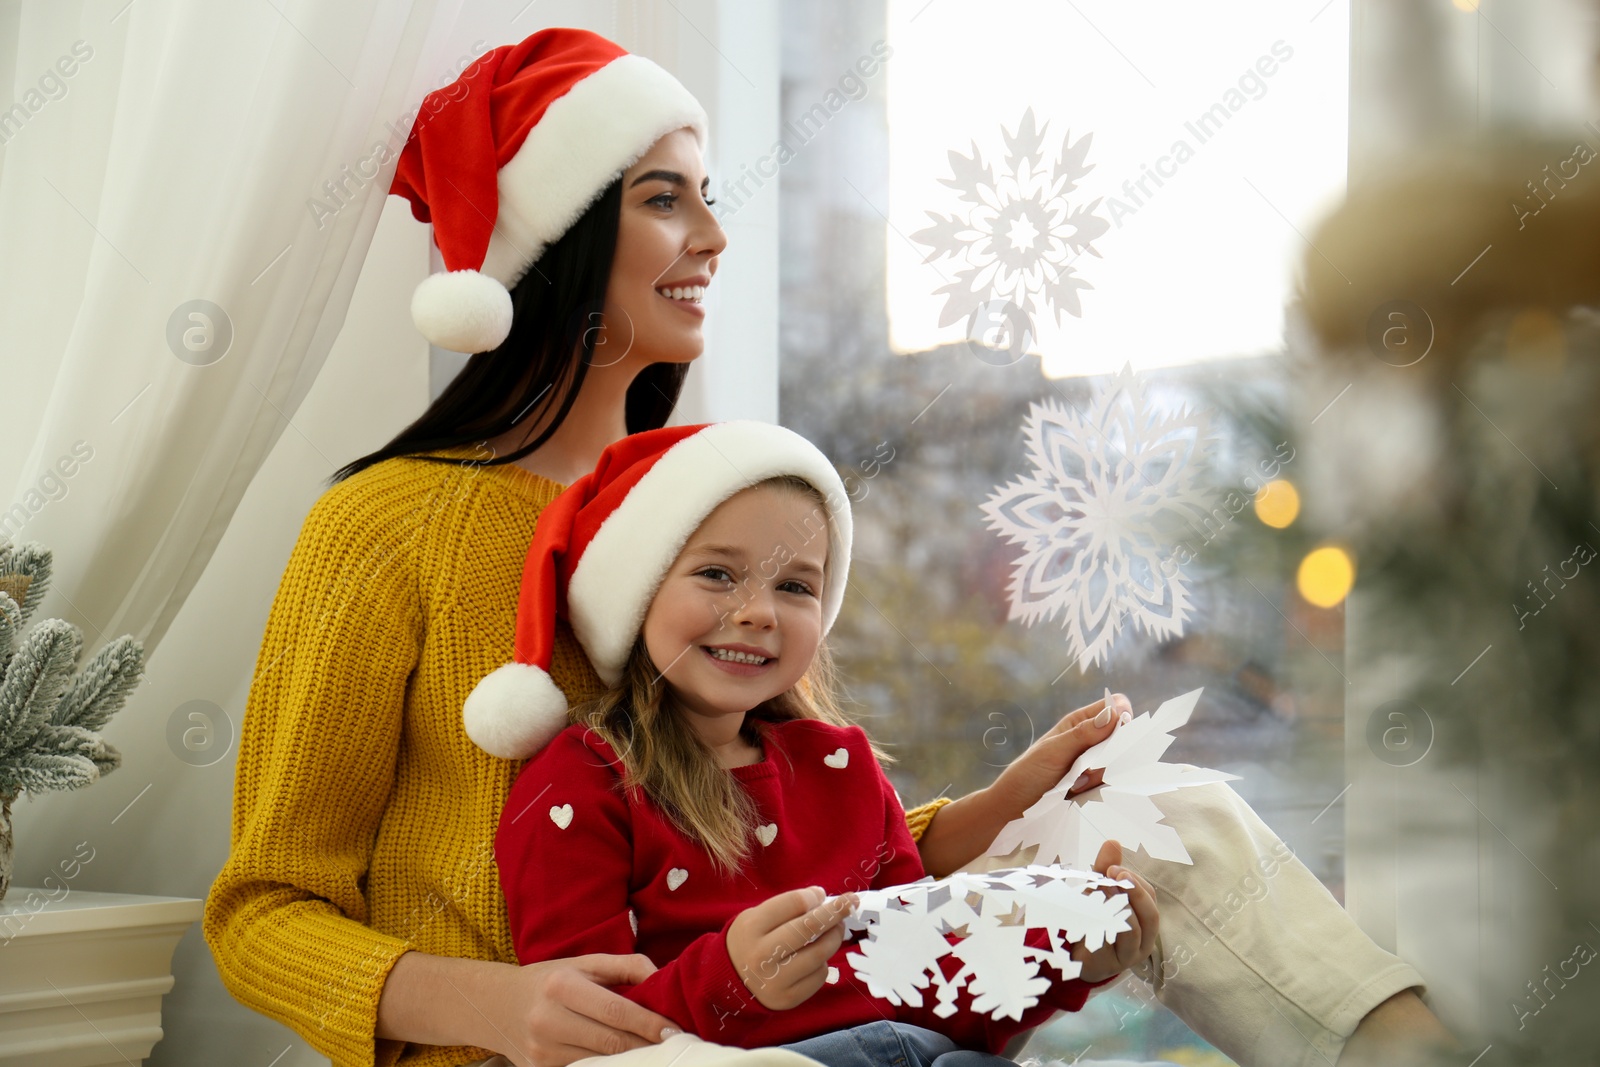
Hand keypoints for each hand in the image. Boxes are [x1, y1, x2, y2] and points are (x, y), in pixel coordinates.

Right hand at [493, 954, 678, 1066]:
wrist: (496, 1004)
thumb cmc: (550, 980)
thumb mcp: (585, 963)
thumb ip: (626, 967)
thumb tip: (665, 977)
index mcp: (562, 986)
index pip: (615, 1011)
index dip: (648, 1024)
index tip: (674, 1031)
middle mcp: (549, 1020)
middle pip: (610, 1042)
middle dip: (646, 1047)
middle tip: (674, 1046)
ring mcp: (542, 1051)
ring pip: (599, 1062)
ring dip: (631, 1060)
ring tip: (655, 1054)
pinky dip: (607, 1066)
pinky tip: (625, 1061)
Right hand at [726, 886, 857, 1008]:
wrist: (730, 982)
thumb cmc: (750, 941)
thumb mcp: (756, 917)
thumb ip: (786, 907)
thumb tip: (822, 899)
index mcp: (751, 928)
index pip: (793, 904)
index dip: (813, 897)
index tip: (821, 895)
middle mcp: (761, 955)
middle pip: (809, 928)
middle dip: (835, 912)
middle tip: (851, 901)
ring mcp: (775, 980)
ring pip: (819, 953)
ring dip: (834, 937)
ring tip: (836, 929)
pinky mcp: (788, 999)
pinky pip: (819, 975)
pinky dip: (823, 961)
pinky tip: (815, 956)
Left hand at [915, 693, 1131, 877]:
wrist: (1014, 809)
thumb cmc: (1028, 773)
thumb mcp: (1054, 751)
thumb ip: (1083, 734)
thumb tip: (1115, 713)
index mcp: (1079, 722)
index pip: (1115, 707)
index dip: (1123, 715)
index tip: (1120, 732)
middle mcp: (1090, 740)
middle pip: (1123, 735)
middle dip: (1116, 751)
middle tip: (1091, 765)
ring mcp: (1094, 763)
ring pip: (1120, 761)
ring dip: (1104, 772)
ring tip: (1077, 782)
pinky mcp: (1095, 784)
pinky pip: (1112, 782)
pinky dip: (1102, 787)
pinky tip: (1081, 792)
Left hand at [1073, 839, 1158, 984]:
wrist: (1076, 956)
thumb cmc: (1094, 920)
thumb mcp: (1099, 891)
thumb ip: (1106, 869)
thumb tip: (1113, 841)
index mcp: (1145, 917)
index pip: (1150, 896)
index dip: (1134, 880)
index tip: (1113, 868)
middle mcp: (1145, 938)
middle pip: (1151, 914)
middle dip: (1134, 892)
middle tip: (1114, 874)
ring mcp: (1131, 953)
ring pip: (1134, 930)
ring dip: (1118, 906)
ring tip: (1100, 891)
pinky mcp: (1115, 963)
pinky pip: (1114, 944)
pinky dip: (1104, 924)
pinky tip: (1091, 912)